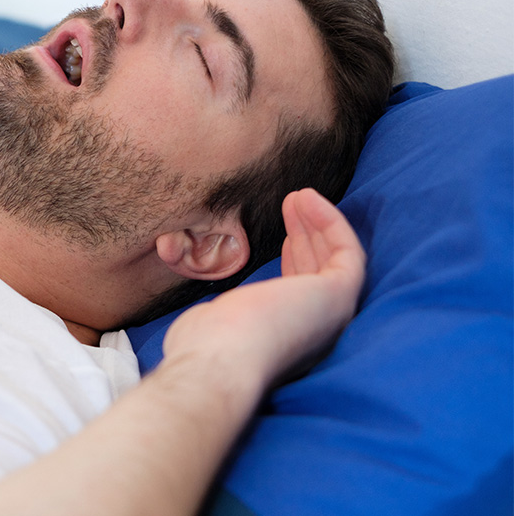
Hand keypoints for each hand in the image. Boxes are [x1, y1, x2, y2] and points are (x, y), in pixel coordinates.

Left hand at [162, 188, 365, 391]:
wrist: (218, 359)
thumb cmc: (206, 345)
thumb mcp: (212, 323)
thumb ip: (223, 318)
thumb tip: (211, 315)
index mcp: (287, 340)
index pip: (299, 296)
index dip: (296, 261)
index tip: (284, 237)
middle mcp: (316, 332)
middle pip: (318, 274)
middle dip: (307, 237)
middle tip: (292, 205)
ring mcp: (331, 315)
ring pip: (333, 260)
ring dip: (317, 224)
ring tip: (298, 196)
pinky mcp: (340, 296)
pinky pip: (347, 251)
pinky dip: (331, 222)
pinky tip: (309, 199)